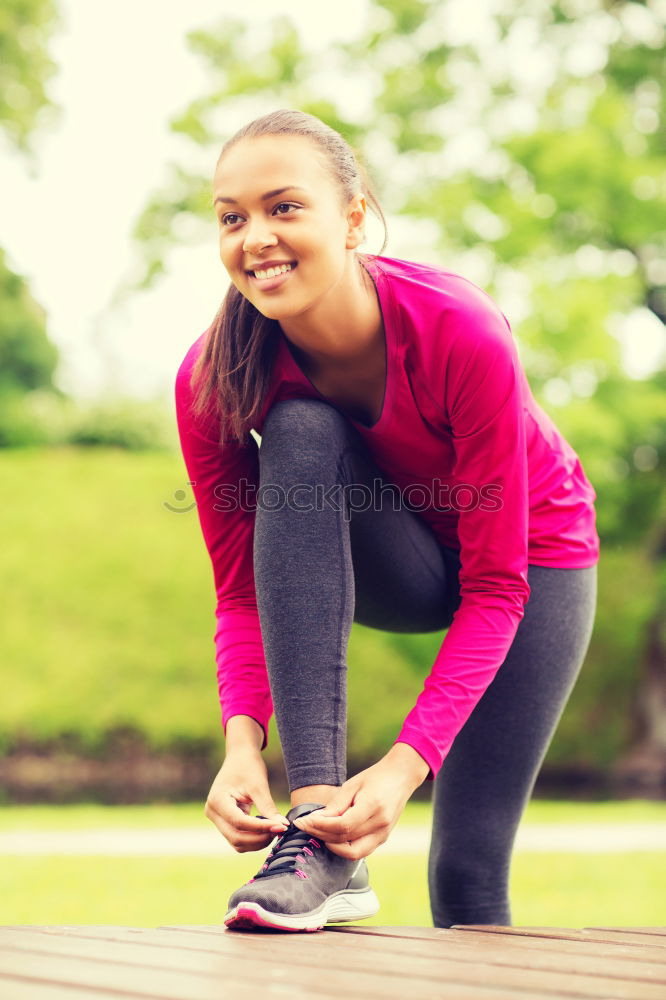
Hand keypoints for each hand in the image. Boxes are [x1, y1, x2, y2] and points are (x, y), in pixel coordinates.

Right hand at [204, 747, 287, 852]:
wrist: (240, 757)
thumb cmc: (248, 766)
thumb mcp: (259, 786)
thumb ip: (268, 808)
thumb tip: (283, 826)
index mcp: (217, 800)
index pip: (239, 822)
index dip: (260, 828)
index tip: (281, 827)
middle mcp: (212, 812)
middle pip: (236, 837)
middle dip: (259, 838)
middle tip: (280, 829)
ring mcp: (216, 818)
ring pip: (237, 842)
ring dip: (257, 841)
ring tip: (275, 829)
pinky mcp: (224, 822)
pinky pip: (238, 837)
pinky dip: (253, 837)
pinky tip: (267, 829)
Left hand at [293, 743, 428, 859]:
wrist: (401, 777)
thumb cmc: (375, 777)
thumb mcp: (352, 785)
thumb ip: (336, 805)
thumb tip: (316, 821)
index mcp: (373, 806)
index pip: (342, 826)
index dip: (320, 826)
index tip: (303, 821)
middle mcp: (381, 824)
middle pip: (345, 839)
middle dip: (320, 834)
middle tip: (304, 826)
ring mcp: (384, 834)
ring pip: (353, 852)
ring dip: (332, 845)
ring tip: (318, 833)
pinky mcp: (383, 838)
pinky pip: (361, 850)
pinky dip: (344, 847)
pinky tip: (332, 836)